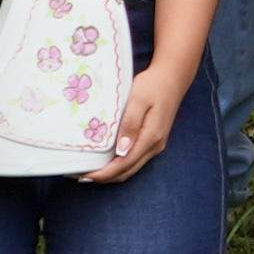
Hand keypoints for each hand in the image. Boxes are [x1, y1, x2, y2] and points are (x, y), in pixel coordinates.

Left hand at [88, 52, 191, 186]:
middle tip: (80, 175)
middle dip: (104, 177)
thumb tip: (121, 151)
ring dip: (111, 173)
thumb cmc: (153, 85)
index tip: (84, 175)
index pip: (124, 164)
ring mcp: (155, 144)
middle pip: (127, 171)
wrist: (172, 76)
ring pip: (131, 167)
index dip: (104, 173)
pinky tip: (106, 160)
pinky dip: (118, 164)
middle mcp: (155, 146)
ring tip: (89, 170)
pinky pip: (134, 159)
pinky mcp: (153, 140)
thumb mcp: (138, 100)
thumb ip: (130, 124)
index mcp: (151, 137)